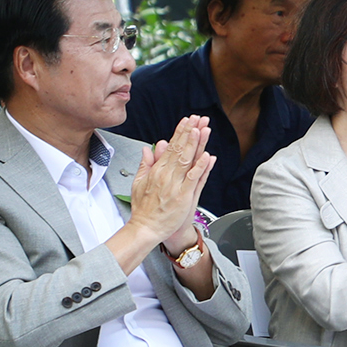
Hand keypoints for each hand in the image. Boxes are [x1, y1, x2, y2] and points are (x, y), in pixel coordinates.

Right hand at [130, 115, 214, 246]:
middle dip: (190, 132)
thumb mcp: (139, 182)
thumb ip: (146, 164)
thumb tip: (149, 148)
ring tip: (202, 129)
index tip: (187, 121)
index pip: (170, 146)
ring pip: (187, 160)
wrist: (146, 228)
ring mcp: (175, 185)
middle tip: (198, 118)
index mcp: (157, 171)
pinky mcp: (183, 196)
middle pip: (180, 149)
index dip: (180, 132)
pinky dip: (200, 167)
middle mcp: (166, 175)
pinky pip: (193, 178)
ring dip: (196, 144)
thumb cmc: (144, 208)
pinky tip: (206, 156)